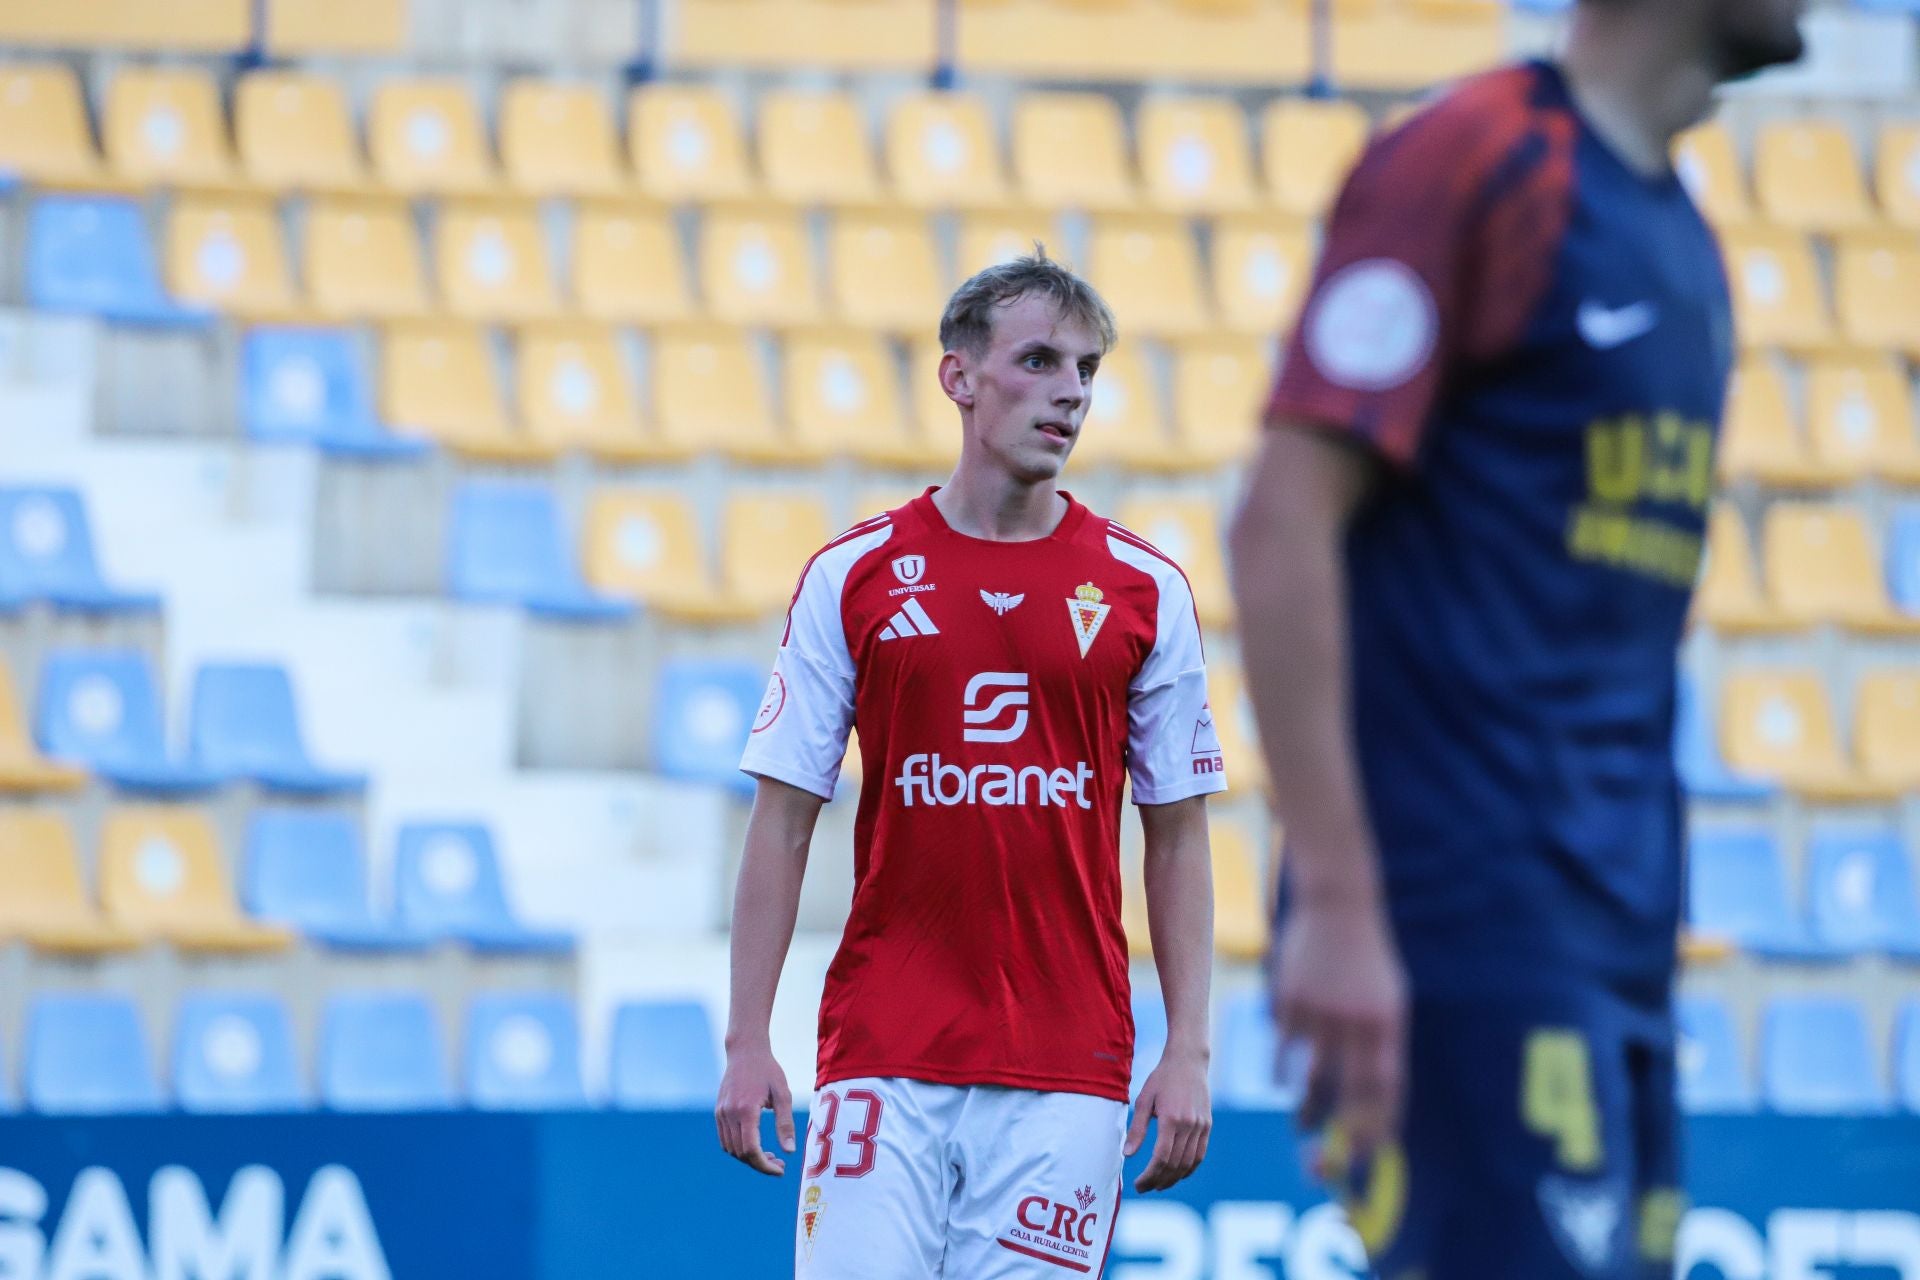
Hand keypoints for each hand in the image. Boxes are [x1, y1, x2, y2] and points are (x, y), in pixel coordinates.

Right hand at [715, 1042, 795, 1175]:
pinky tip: (755, 1144)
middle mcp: (729, 1113)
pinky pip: (725, 1139)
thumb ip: (785, 1124)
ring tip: (769, 1155)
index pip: (751, 1150)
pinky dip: (739, 1148)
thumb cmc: (768, 1071)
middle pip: (741, 1153)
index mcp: (746, 1110)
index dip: (765, 1166)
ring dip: (749, 1158)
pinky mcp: (718, 1111)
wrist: (745, 1051)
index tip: (780, 1170)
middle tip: (779, 1164)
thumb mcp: (783, 1095)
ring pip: (731, 1149)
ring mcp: (721, 1113)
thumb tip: (789, 1152)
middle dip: (760, 1164)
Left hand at [1125, 1049, 1211, 1191]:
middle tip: (1144, 1188)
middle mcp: (1189, 1125)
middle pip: (1175, 1164)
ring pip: (1188, 1163)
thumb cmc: (1162, 1079)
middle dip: (1158, 1181)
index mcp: (1171, 1118)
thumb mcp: (1144, 1100)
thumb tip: (1127, 1154)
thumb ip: (1137, 1129)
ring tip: (1158, 1185)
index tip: (1138, 1184)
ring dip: (1173, 1178)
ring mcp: (1201, 1126)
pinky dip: (1188, 1169)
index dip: (1149, 1175)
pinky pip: (1199, 1155)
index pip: (1161, 1157)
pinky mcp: (1207, 1126)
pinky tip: (1176, 1174)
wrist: (1188, 1061)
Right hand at [1270, 894, 1406, 1164]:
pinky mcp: (1289, 1001)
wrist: (1337, 907)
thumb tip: (1374, 1108)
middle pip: (1346, 1092)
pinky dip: (1282, 1071)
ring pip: (1308, 1078)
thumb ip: (1381, 1050)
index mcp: (1388, 1024)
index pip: (1386, 1089)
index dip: (1377, 1127)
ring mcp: (1320, 1011)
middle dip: (1336, 1136)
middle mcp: (1356, 1021)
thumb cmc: (1367, 964)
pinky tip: (1283, 1079)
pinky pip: (1283, 1050)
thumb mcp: (1389, 1002)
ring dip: (1305, 1110)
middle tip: (1322, 1163)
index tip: (1366, 1157)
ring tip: (1303, 1125)